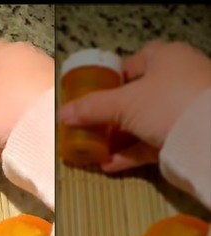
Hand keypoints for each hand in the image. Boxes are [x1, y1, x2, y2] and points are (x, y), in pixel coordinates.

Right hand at [59, 41, 210, 172]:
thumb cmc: (165, 103)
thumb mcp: (122, 104)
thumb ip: (91, 108)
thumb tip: (61, 114)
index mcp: (165, 58)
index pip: (132, 63)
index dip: (109, 79)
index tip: (90, 96)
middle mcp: (178, 78)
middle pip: (135, 96)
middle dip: (109, 114)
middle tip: (87, 126)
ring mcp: (183, 108)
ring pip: (143, 121)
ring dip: (117, 137)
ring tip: (93, 150)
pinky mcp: (186, 135)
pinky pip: (153, 142)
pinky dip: (131, 152)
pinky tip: (108, 165)